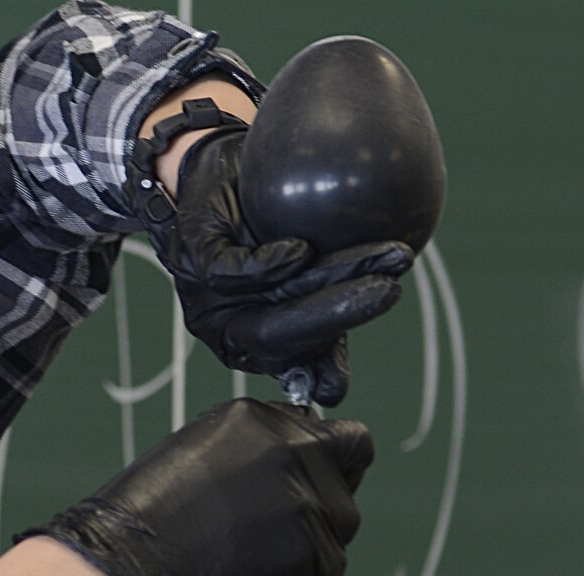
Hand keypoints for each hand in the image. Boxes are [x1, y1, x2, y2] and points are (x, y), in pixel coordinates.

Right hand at [18, 399, 372, 575]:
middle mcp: (294, 448)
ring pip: (342, 520)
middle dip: (326, 490)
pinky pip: (329, 563)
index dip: (321, 455)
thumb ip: (255, 450)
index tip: (298, 479)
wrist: (123, 563)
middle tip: (283, 520)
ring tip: (255, 550)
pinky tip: (255, 572)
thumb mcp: (198, 453)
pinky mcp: (312, 549)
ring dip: (313, 536)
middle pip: (351, 466)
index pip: (328, 428)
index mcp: (261, 417)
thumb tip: (293, 464)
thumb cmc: (145, 517)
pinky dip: (301, 574)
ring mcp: (308, 499)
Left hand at [137, 125, 412, 405]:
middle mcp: (226, 327)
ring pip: (268, 299)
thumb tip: (331, 393)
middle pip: (279, 335)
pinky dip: (270, 264)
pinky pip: (230, 272)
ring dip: (329, 277)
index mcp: (252, 346)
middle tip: (390, 290)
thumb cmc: (274, 233)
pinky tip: (300, 250)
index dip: (330, 363)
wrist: (228, 173)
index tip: (372, 344)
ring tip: (384, 255)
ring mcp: (205, 295)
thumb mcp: (303, 286)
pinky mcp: (193, 257)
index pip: (295, 365)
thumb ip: (317, 330)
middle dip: (339, 314)